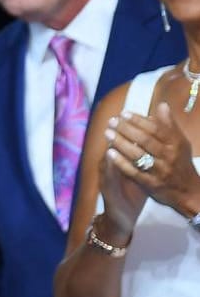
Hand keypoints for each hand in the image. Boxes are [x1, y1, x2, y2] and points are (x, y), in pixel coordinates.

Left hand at [105, 103, 199, 217]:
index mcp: (175, 144)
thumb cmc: (181, 162)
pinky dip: (121, 162)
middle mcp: (168, 157)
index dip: (138, 120)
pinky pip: (134, 172)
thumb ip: (169, 125)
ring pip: (138, 155)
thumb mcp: (180, 142)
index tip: (123, 113)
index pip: (156, 129)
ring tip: (107, 133)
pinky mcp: (151, 184)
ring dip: (121, 143)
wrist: (188, 191)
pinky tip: (109, 153)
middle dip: (126, 129)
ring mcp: (160, 171)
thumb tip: (162, 105)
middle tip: (111, 121)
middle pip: (145, 140)